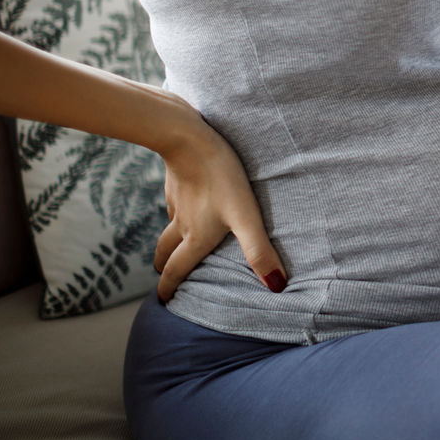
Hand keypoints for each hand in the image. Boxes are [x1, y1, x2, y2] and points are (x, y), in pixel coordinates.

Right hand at [151, 98, 286, 301]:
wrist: (188, 137)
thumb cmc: (221, 178)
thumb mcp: (246, 216)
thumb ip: (259, 251)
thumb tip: (276, 287)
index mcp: (195, 237)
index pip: (177, 270)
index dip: (169, 288)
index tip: (163, 302)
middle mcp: (181, 223)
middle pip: (164, 252)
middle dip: (164, 267)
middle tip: (164, 276)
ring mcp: (176, 201)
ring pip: (168, 227)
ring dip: (167, 241)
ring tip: (173, 245)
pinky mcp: (176, 181)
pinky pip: (174, 204)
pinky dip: (176, 212)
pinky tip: (188, 204)